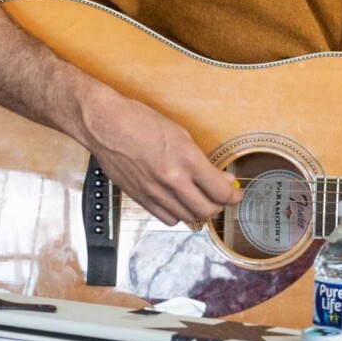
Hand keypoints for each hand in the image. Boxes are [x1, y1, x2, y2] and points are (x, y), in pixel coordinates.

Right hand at [75, 84, 239, 230]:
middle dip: (218, 206)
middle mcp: (172, 180)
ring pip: (187, 217)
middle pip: (206, 210)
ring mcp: (155, 192)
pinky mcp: (140, 199)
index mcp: (186, 160)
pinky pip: (166, 218)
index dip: (233, 196)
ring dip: (198, 211)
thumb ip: (201, 161)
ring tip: (199, 199)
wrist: (105, 125)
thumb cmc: (140, 121)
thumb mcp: (180, 134)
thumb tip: (221, 179)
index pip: (220, 192)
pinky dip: (177, 214)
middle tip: (220, 197)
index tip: (236, 194)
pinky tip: (178, 202)